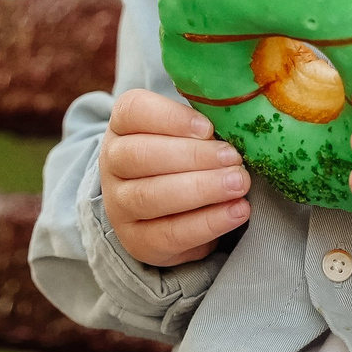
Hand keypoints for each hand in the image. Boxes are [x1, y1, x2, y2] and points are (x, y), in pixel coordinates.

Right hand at [100, 89, 250, 266]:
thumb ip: (204, 127)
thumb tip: (238, 125)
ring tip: (239, 184)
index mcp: (123, 125)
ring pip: (151, 196)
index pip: (133, 111)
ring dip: (202, 189)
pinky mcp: (137, 240)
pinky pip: (169, 234)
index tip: (208, 128)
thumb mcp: (186, 134)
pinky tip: (236, 212)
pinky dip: (207, 223)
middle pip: (141, 155)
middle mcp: (112, 162)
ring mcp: (118, 204)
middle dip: (193, 157)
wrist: (164, 212)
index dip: (170, 118)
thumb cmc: (182, 158)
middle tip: (234, 159)